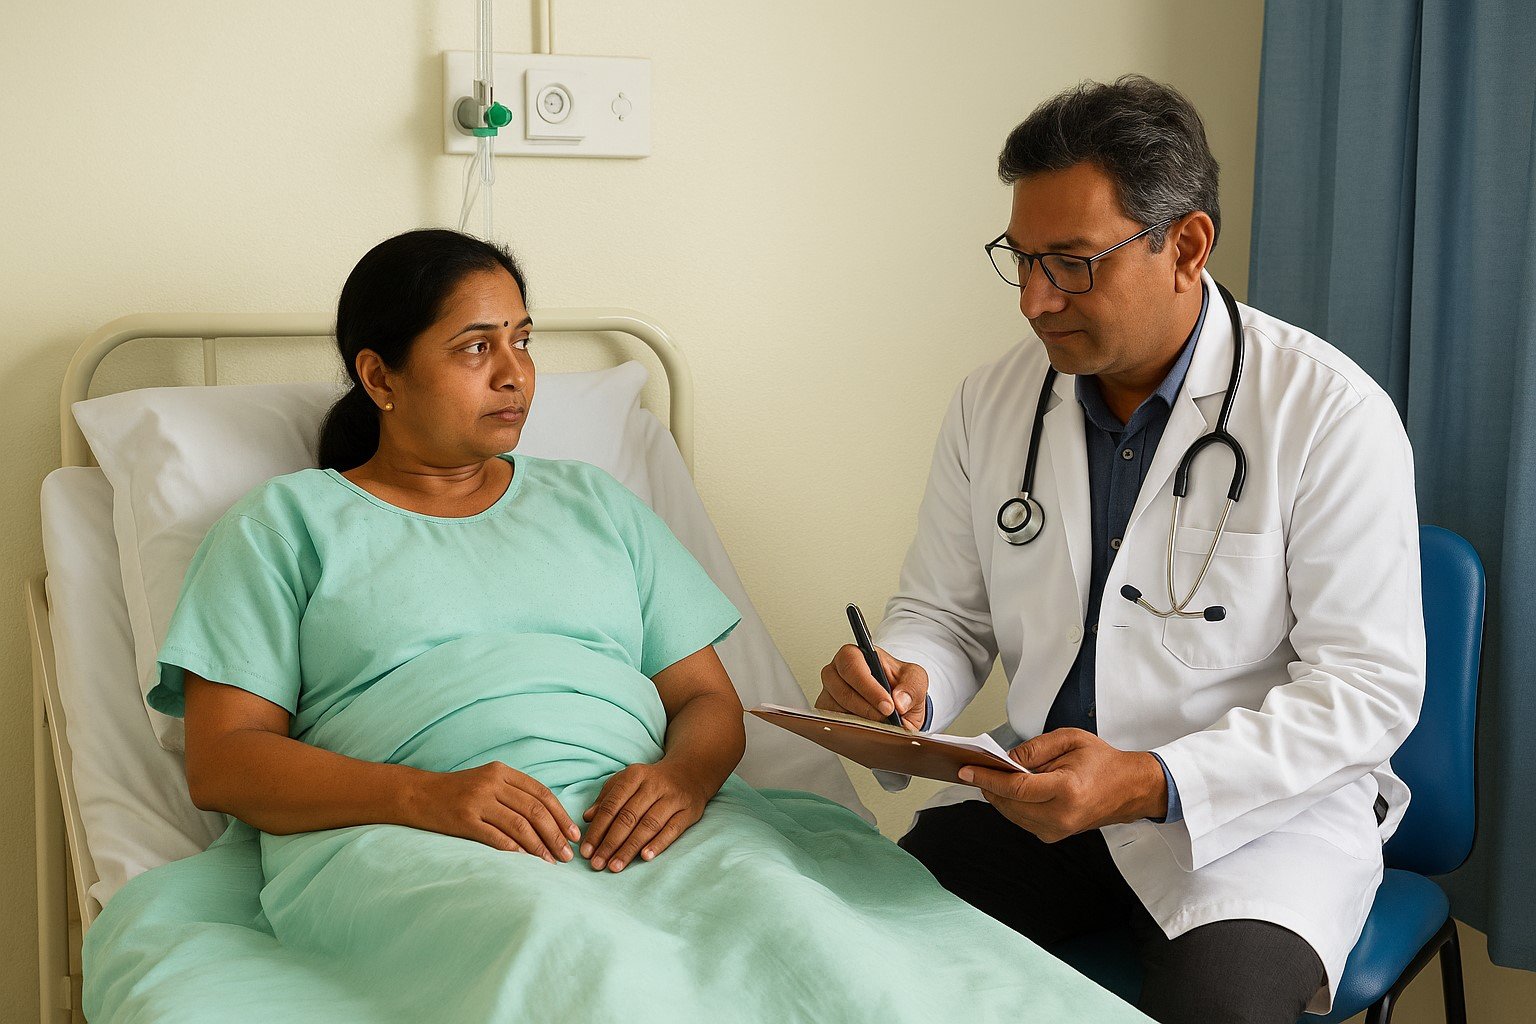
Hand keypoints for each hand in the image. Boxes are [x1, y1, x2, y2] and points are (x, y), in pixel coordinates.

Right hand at [406, 761, 580, 862]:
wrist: (417, 794)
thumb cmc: (457, 791)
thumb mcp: (488, 782)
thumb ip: (514, 794)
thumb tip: (549, 819)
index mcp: (502, 771)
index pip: (541, 793)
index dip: (561, 815)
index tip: (573, 835)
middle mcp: (492, 783)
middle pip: (534, 810)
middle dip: (555, 834)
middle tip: (566, 855)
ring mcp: (477, 800)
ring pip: (519, 825)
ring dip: (539, 846)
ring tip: (550, 862)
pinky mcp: (464, 819)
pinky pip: (496, 837)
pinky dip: (514, 850)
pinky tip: (526, 861)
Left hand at [581, 760, 711, 872]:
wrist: (690, 773)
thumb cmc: (651, 781)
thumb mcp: (627, 781)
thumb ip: (607, 798)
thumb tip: (587, 817)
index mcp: (635, 776)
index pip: (612, 805)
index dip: (597, 829)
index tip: (586, 850)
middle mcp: (654, 785)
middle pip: (628, 817)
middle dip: (610, 843)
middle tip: (597, 863)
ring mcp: (673, 798)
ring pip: (648, 825)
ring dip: (630, 848)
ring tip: (615, 866)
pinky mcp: (688, 811)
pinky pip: (672, 830)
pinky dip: (658, 844)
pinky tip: (645, 858)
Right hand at [815, 644, 928, 730]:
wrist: (897, 705)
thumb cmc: (900, 685)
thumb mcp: (916, 679)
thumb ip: (912, 686)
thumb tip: (900, 701)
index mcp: (857, 655)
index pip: (852, 664)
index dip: (868, 686)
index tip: (888, 706)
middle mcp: (838, 671)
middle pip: (840, 688)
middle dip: (865, 707)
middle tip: (885, 718)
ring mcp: (830, 692)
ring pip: (834, 708)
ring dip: (859, 720)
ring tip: (879, 725)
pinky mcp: (826, 711)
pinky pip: (832, 722)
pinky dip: (849, 729)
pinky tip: (866, 730)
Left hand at [957, 729, 1167, 842]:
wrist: (1129, 789)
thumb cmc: (1103, 762)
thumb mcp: (1070, 739)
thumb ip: (1035, 748)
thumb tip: (1006, 758)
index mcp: (1066, 791)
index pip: (1015, 787)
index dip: (987, 778)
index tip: (966, 770)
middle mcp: (1060, 816)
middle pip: (1008, 804)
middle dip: (988, 785)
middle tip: (974, 768)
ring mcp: (1058, 830)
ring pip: (1011, 814)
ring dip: (997, 796)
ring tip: (989, 775)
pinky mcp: (1054, 835)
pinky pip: (1021, 820)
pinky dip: (1010, 805)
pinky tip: (1008, 789)